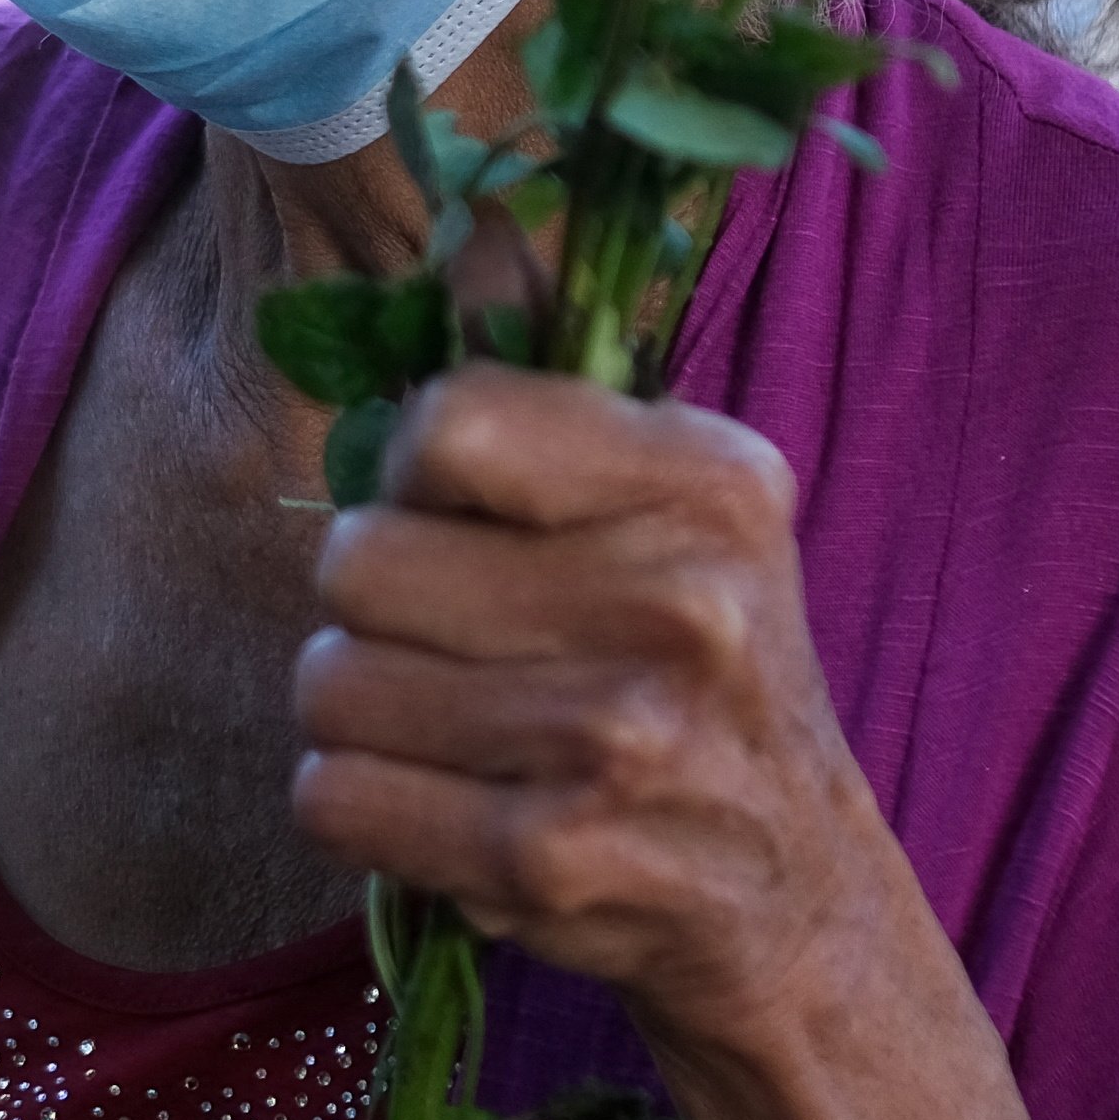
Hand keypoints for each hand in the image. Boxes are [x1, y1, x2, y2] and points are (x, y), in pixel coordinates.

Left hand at [290, 367, 912, 1051]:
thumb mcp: (667, 509)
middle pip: (356, 560)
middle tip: (454, 649)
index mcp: (709, 483)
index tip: (464, 523)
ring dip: (360, 718)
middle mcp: (680, 600)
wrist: (792, 896)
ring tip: (454, 735)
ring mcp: (617, 737)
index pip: (445, 421)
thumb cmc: (697, 677)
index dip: (414, 476)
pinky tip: (448, 810)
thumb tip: (473, 223)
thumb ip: (552, 381)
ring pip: (326, 685)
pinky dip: (360, 808)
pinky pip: (332, 797)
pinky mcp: (552, 859)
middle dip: (373, 612)